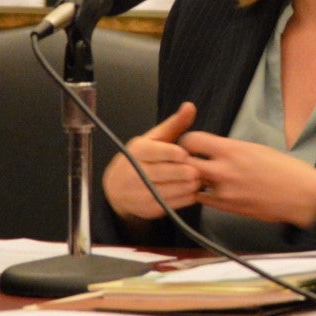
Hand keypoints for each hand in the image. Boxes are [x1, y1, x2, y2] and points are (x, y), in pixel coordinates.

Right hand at [102, 102, 199, 220]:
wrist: (116, 189)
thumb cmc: (140, 158)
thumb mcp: (153, 139)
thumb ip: (174, 124)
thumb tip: (191, 106)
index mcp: (138, 151)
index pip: (163, 151)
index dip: (179, 153)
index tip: (186, 154)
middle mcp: (136, 172)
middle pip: (173, 172)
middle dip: (190, 170)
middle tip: (199, 169)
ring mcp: (142, 193)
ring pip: (177, 189)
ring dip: (191, 184)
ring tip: (196, 179)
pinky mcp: (149, 209)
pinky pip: (176, 204)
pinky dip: (187, 197)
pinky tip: (189, 190)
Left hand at [181, 131, 315, 227]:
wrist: (299, 194)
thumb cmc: (283, 169)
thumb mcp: (254, 148)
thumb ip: (229, 149)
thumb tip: (212, 149)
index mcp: (232, 150)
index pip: (192, 140)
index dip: (187, 141)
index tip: (191, 144)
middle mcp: (224, 170)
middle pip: (185, 163)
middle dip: (184, 161)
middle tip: (188, 161)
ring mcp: (224, 191)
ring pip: (192, 183)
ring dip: (193, 179)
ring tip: (201, 176)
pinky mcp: (227, 208)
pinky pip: (204, 200)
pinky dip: (205, 194)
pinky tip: (213, 190)